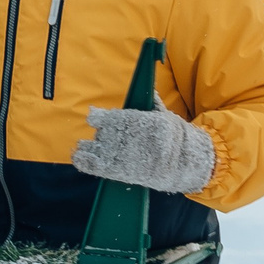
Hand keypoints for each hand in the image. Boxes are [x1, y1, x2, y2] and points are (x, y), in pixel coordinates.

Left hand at [73, 107, 215, 192]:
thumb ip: (154, 105)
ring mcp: (123, 156)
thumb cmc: (175, 139)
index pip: (112, 118)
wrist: (185, 165)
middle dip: (100, 134)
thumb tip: (150, 92)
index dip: (99, 117)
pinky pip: (96, 166)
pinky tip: (78, 156)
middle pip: (103, 133)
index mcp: (140, 123)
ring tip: (81, 147)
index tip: (93, 116)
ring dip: (87, 148)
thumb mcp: (167, 117)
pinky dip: (84, 161)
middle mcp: (129, 138)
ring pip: (97, 148)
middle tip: (100, 135)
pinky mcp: (120, 171)